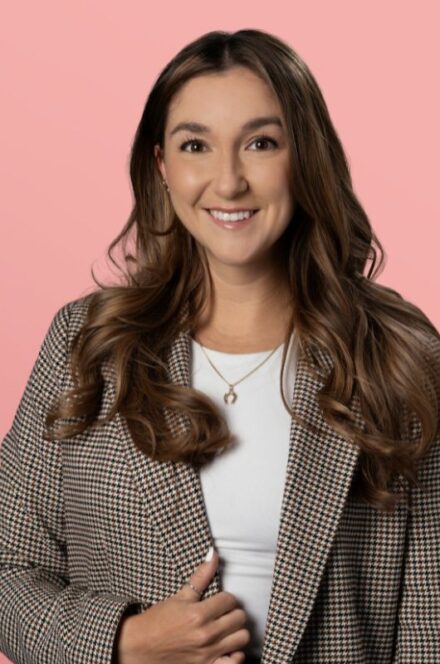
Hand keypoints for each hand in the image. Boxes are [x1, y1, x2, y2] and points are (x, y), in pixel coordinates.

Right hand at [115, 546, 249, 662]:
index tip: (218, 600)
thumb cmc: (158, 620)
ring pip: (242, 638)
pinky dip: (235, 654)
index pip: (230, 600)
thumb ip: (200, 576)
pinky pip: (235, 662)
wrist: (141, 647)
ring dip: (236, 631)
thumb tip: (213, 553)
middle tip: (223, 613)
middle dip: (233, 612)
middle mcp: (206, 635)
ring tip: (225, 628)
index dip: (226, 598)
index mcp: (199, 614)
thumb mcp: (180, 596)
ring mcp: (208, 654)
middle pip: (239, 618)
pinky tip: (226, 647)